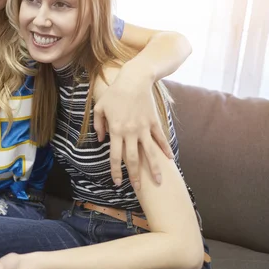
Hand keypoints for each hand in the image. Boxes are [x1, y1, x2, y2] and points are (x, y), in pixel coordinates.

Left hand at [93, 64, 173, 190]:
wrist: (134, 79)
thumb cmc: (114, 93)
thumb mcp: (100, 107)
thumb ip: (98, 125)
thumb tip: (100, 140)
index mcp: (116, 130)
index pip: (115, 156)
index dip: (116, 171)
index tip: (117, 182)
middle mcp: (130, 132)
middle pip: (133, 159)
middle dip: (135, 176)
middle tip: (138, 188)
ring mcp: (144, 128)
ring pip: (149, 153)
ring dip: (154, 169)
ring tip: (159, 182)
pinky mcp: (154, 122)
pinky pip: (160, 139)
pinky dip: (165, 149)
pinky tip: (169, 160)